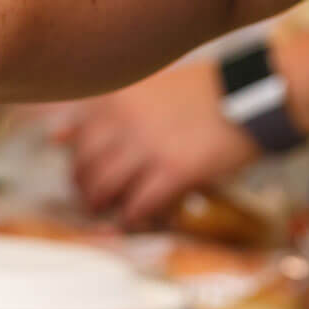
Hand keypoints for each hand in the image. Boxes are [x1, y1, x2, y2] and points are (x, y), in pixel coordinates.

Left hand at [51, 60, 259, 226]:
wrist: (254, 94)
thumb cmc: (203, 92)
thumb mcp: (147, 89)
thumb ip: (102, 113)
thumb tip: (54, 138)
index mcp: (115, 98)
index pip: (74, 141)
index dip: (78, 165)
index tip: (87, 175)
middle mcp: (123, 120)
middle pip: (83, 169)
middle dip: (85, 190)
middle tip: (96, 200)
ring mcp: (147, 146)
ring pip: (103, 189)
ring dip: (104, 207)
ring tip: (113, 211)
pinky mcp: (173, 170)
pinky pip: (137, 205)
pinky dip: (132, 218)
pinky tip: (138, 219)